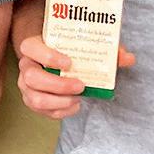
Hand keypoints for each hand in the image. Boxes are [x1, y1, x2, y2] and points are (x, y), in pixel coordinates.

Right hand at [16, 36, 134, 119]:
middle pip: (31, 77)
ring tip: (77, 99)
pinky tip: (74, 106)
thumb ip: (106, 48)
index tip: (69, 63)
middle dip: (57, 85)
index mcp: (34, 45)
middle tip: (80, 86)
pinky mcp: (32, 99)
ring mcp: (26, 84)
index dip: (48, 56)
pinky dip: (59, 111)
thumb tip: (127, 58)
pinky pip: (41, 111)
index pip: (30, 47)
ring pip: (34, 98)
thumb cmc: (68, 48)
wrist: (52, 55)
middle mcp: (26, 64)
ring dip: (58, 102)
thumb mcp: (84, 42)